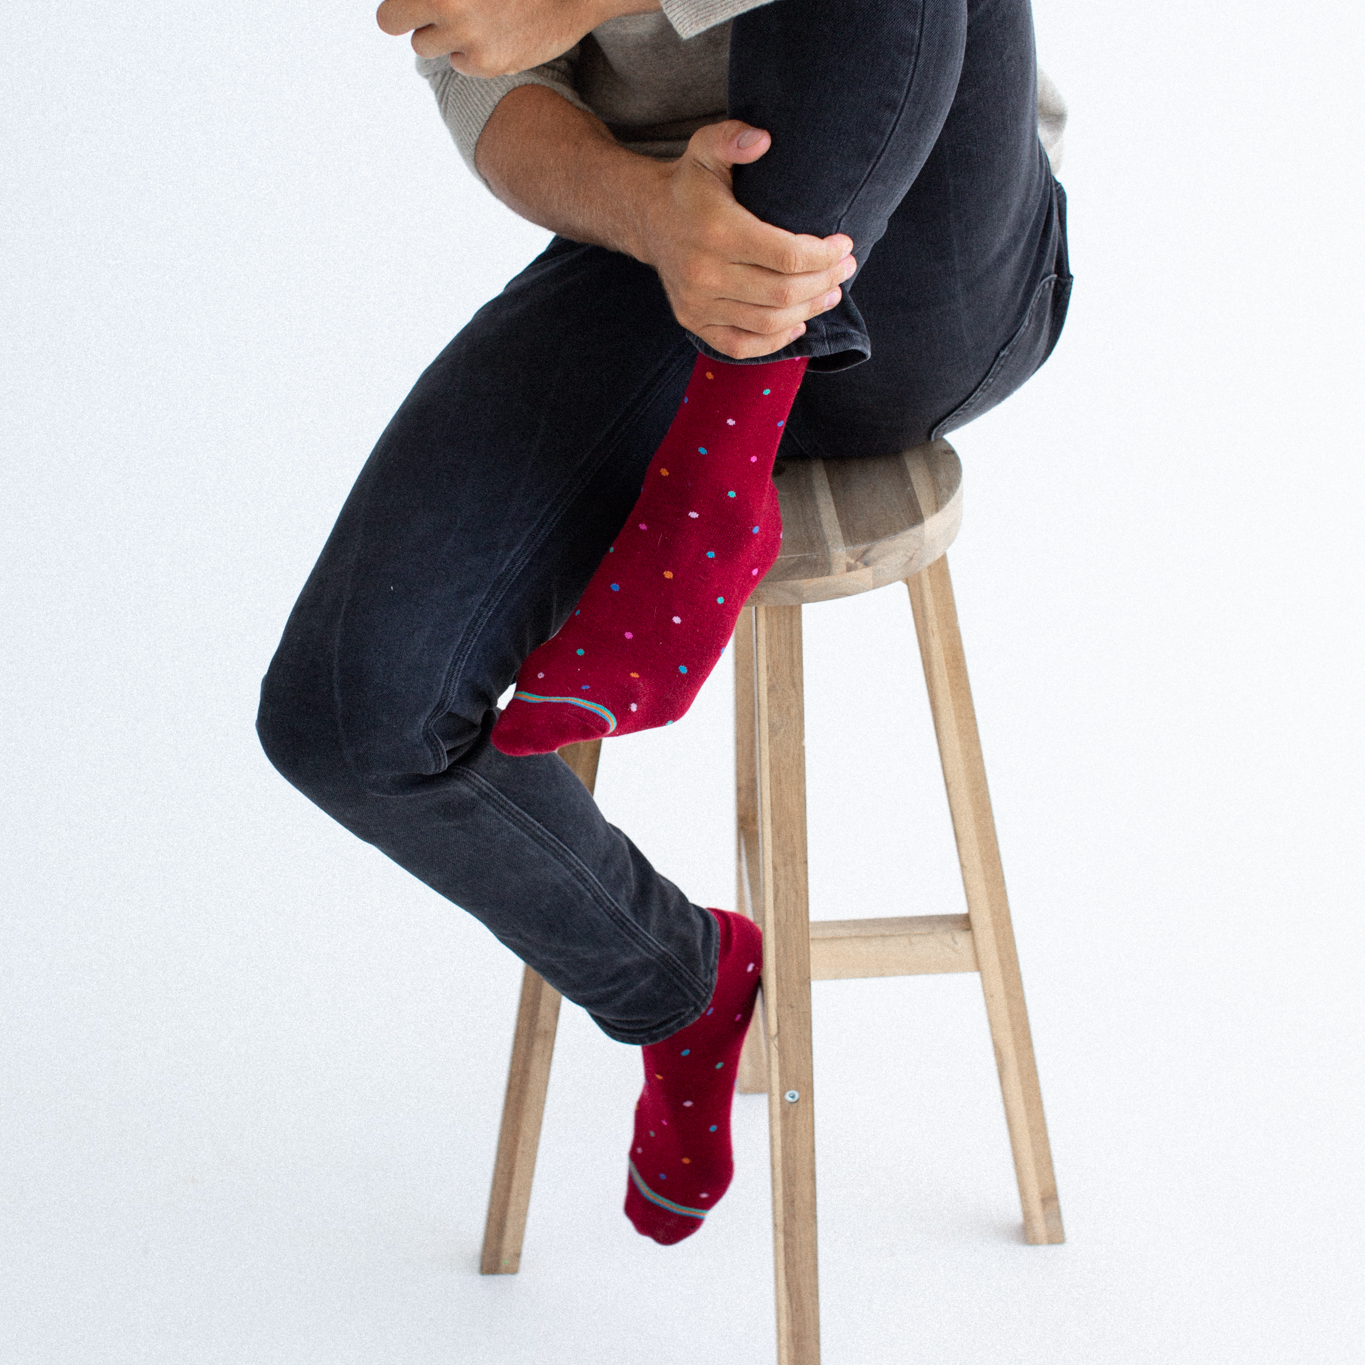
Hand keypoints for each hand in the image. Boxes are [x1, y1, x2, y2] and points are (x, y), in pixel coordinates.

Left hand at [376, 0, 657, 77]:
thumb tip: (421, 3)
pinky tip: (494, 36)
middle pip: (391, 21)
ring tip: (469, 20)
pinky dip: (469, 53)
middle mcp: (450, 3)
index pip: (390, 4)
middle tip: (423, 12)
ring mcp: (467, 35)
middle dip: (404, 17)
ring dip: (438, 35)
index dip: (399, 1)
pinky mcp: (486, 63)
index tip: (410, 4)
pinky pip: (457, 64)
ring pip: (423, 45)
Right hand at [633, 121, 855, 360]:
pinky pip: (741, 346)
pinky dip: (774, 342)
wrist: (648, 218)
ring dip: (807, 310)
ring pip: (768, 322)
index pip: (787, 255)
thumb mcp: (705, 148)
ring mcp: (698, 303)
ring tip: (830, 294)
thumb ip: (732, 138)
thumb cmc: (689, 185)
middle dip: (824, 283)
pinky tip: (797, 322)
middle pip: (783, 292)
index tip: (844, 246)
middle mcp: (704, 273)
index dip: (824, 256)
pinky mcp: (694, 322)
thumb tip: (763, 140)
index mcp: (717, 231)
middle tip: (845, 269)